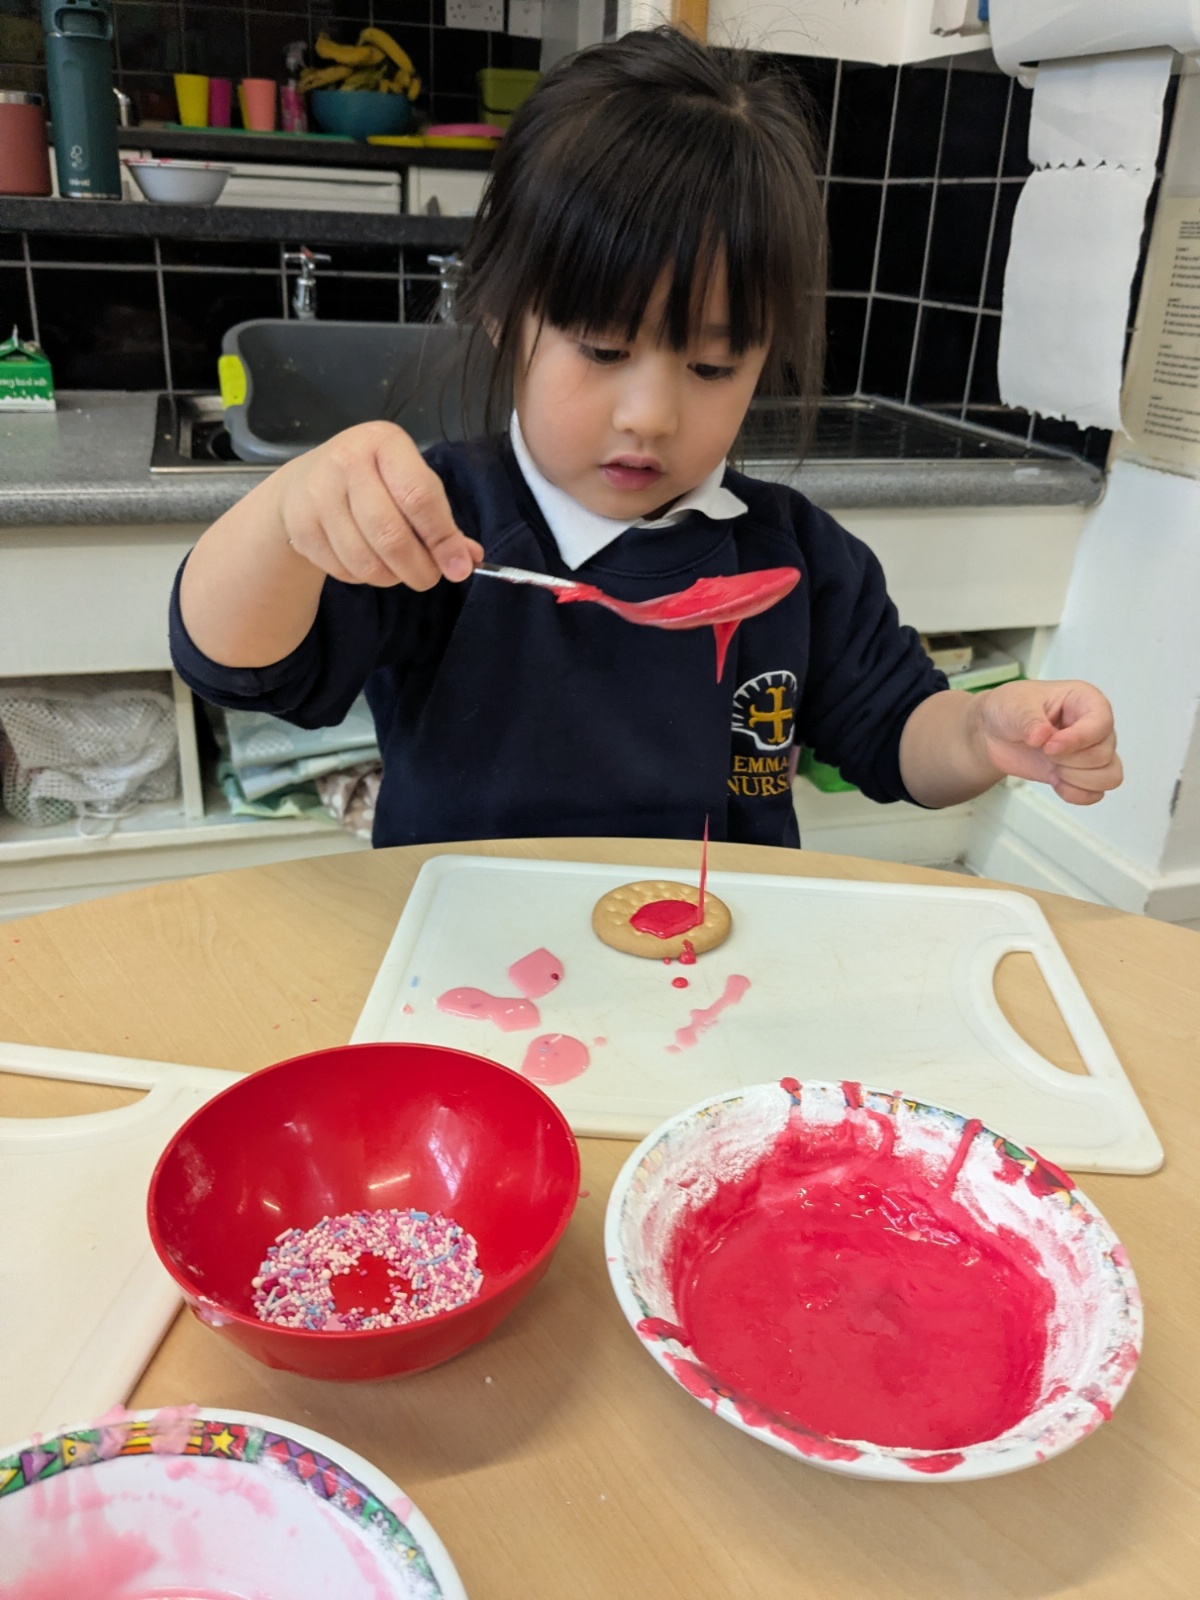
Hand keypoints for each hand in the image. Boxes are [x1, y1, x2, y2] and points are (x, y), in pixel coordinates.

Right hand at [274, 420, 482, 588]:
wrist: (305, 481)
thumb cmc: (373, 481)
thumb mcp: (411, 483)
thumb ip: (442, 520)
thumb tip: (469, 560)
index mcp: (384, 442)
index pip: (419, 497)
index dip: (442, 539)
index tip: (459, 568)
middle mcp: (346, 461)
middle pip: (390, 534)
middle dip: (418, 568)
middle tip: (429, 578)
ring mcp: (318, 494)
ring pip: (365, 560)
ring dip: (391, 577)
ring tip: (399, 570)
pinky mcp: (300, 526)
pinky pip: (343, 569)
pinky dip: (363, 577)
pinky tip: (368, 561)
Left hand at [973, 680, 1121, 804]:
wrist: (995, 733)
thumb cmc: (1010, 709)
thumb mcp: (1014, 706)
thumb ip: (1029, 720)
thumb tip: (1042, 735)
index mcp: (1085, 700)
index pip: (1102, 723)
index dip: (1078, 739)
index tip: (1048, 746)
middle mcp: (1094, 726)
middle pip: (1103, 754)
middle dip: (1069, 760)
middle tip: (1044, 750)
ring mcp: (1090, 751)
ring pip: (1109, 776)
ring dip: (1076, 779)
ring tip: (1053, 767)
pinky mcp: (1082, 773)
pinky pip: (1096, 793)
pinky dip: (1075, 794)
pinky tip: (1055, 781)